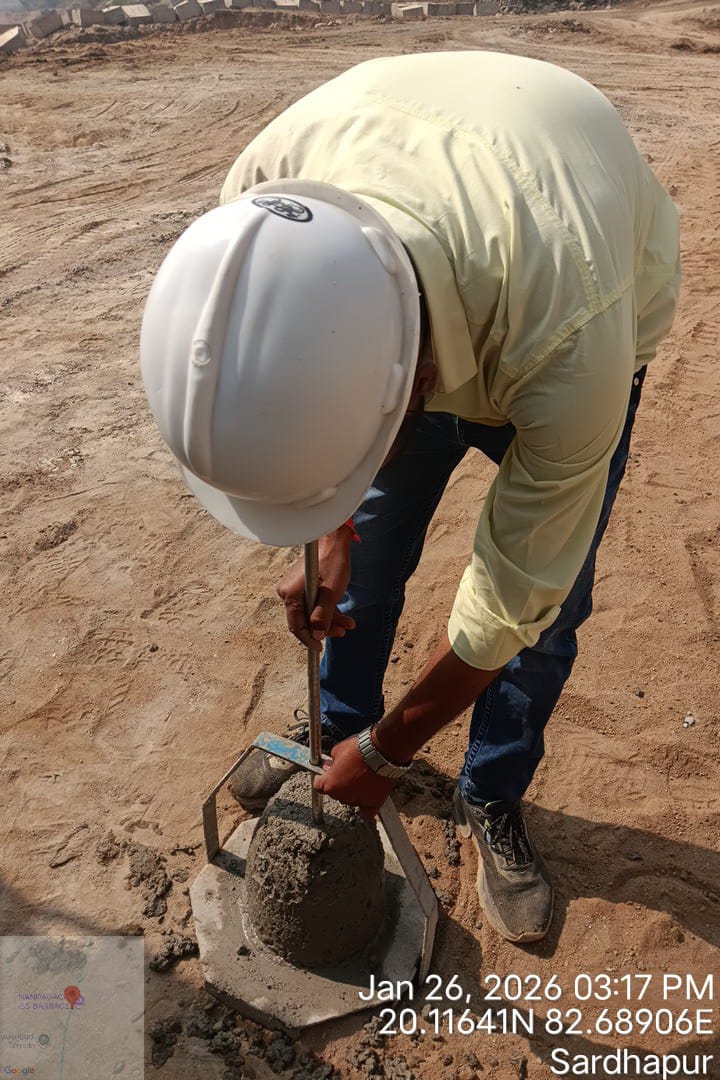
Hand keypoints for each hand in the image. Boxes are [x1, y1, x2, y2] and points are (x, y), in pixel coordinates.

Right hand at [276, 529, 355, 651]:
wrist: (333, 538)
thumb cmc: (332, 562)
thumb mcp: (331, 593)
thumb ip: (323, 616)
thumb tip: (317, 635)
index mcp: (290, 594)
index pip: (296, 625)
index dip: (309, 638)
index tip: (320, 648)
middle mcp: (287, 592)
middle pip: (304, 619)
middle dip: (325, 627)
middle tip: (344, 632)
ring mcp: (293, 587)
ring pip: (311, 611)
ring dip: (329, 618)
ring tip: (349, 623)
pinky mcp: (302, 584)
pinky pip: (312, 602)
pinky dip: (326, 608)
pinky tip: (342, 614)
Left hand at [313, 736, 394, 819]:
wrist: (382, 752)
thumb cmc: (360, 749)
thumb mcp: (338, 750)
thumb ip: (332, 762)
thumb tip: (330, 766)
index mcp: (329, 784)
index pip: (318, 785)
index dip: (322, 778)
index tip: (327, 773)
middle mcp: (341, 796)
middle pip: (335, 793)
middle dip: (339, 783)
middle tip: (348, 771)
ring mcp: (357, 801)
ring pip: (350, 800)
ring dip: (353, 792)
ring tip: (362, 779)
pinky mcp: (373, 803)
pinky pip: (366, 812)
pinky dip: (365, 807)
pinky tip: (366, 799)